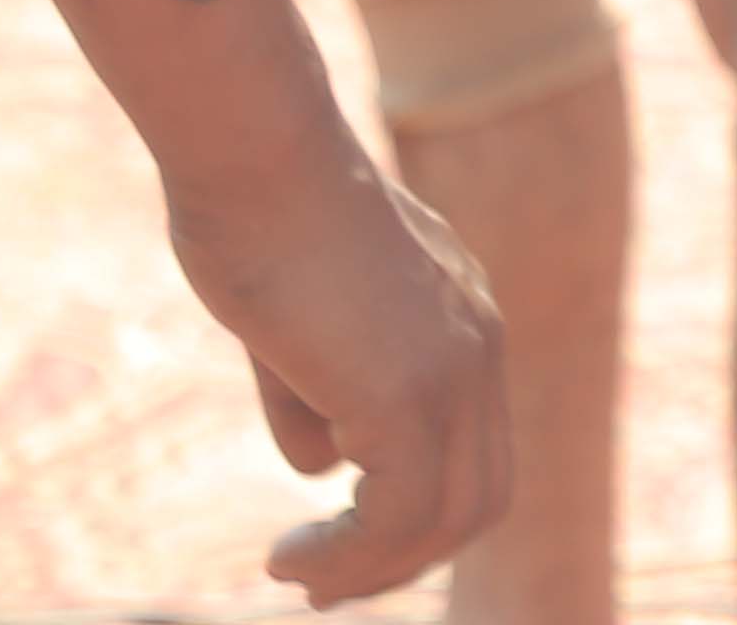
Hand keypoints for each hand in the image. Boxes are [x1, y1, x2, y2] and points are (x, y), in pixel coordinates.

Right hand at [165, 152, 508, 602]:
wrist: (258, 154)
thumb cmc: (257, 215)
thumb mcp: (297, 318)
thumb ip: (318, 393)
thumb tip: (321, 468)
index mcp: (462, 322)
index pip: (476, 446)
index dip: (419, 512)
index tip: (342, 545)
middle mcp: (477, 347)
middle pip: (479, 494)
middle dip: (403, 556)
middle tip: (323, 586)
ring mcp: (455, 370)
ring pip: (445, 516)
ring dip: (369, 568)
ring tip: (297, 577)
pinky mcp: (410, 393)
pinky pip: (398, 514)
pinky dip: (350, 555)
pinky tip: (290, 559)